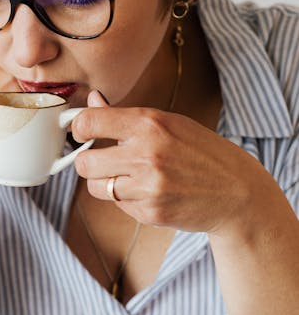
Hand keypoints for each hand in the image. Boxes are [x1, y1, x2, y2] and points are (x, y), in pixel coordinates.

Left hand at [71, 90, 267, 235]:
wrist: (236, 192)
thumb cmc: (202, 153)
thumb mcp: (170, 123)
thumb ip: (127, 116)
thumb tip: (92, 103)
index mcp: (151, 124)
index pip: (89, 123)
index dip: (79, 128)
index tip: (82, 133)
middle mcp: (146, 154)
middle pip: (84, 162)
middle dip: (88, 162)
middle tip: (102, 160)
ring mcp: (147, 187)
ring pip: (96, 187)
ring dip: (105, 183)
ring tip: (129, 176)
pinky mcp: (149, 212)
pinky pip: (117, 204)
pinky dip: (126, 199)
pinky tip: (149, 192)